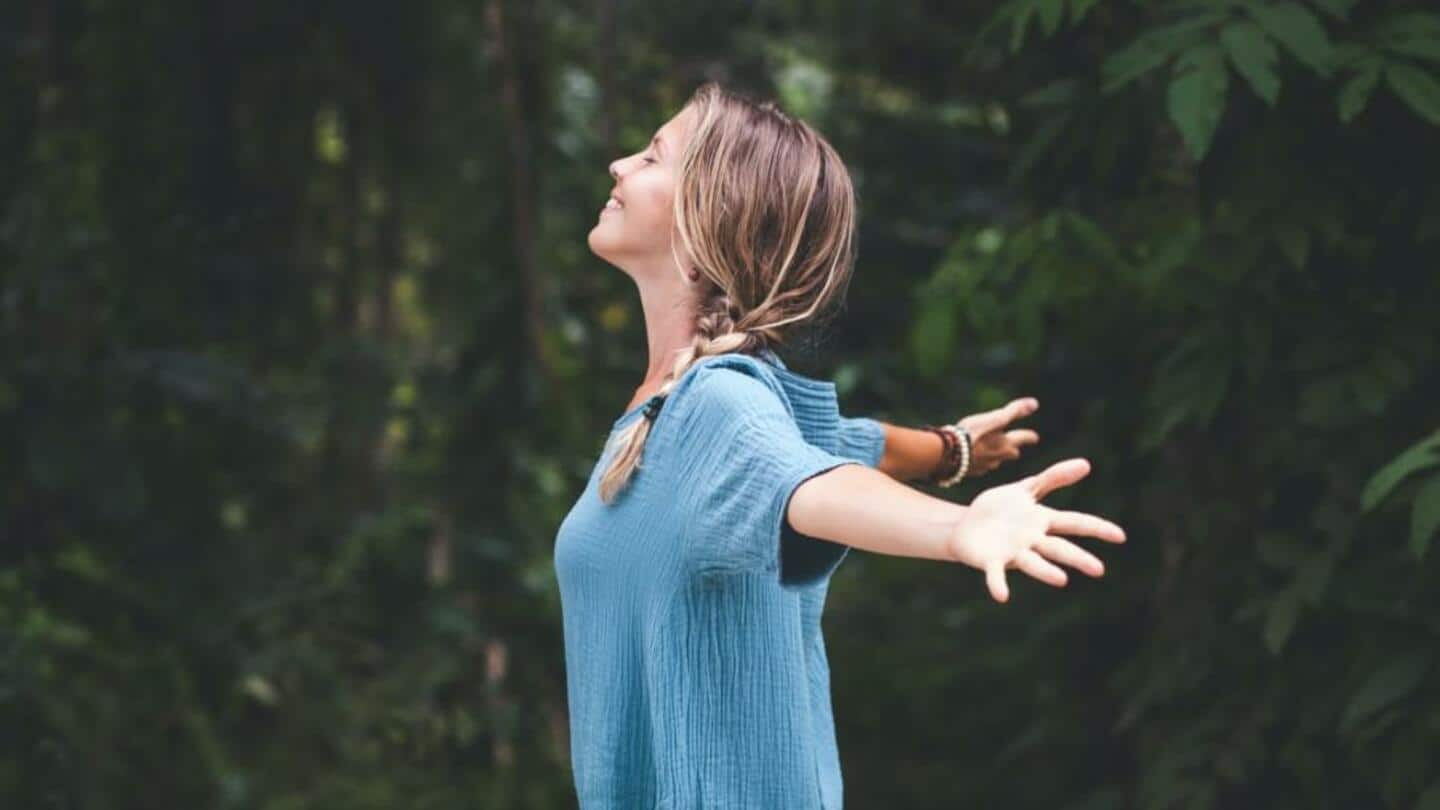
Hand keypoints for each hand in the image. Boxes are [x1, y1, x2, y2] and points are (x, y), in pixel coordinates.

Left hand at [945, 458, 1126, 602]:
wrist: (966, 525)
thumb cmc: (1001, 508)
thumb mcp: (1026, 488)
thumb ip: (1053, 478)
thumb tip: (1086, 464)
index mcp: (1042, 521)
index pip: (1074, 523)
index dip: (1097, 528)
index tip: (1120, 536)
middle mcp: (1032, 541)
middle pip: (1058, 548)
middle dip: (1077, 558)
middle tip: (1099, 570)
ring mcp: (1012, 552)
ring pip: (1032, 563)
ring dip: (1046, 571)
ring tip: (1062, 580)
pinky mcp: (990, 561)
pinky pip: (996, 574)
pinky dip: (998, 584)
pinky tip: (1002, 596)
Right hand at [956, 397, 1040, 476]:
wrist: (948, 455)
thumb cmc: (971, 434)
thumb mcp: (994, 419)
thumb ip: (1014, 411)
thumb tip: (1034, 403)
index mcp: (1005, 444)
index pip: (1023, 439)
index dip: (1029, 436)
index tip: (1035, 437)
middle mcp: (997, 458)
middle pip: (1010, 454)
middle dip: (1012, 449)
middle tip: (1014, 447)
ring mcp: (983, 467)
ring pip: (994, 461)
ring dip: (994, 456)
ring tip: (990, 451)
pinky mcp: (969, 472)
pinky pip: (978, 466)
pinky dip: (977, 461)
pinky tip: (971, 458)